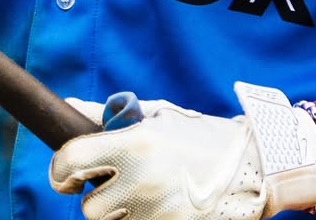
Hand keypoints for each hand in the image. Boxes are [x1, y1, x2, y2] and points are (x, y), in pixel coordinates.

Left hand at [50, 85, 315, 219]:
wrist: (256, 165)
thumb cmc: (198, 135)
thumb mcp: (154, 117)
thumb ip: (106, 115)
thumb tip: (69, 107)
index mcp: (133, 145)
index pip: (71, 160)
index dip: (59, 171)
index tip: (64, 175)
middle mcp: (143, 182)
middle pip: (90, 208)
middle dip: (97, 199)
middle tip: (114, 187)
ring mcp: (161, 214)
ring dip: (122, 215)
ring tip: (143, 196)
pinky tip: (161, 208)